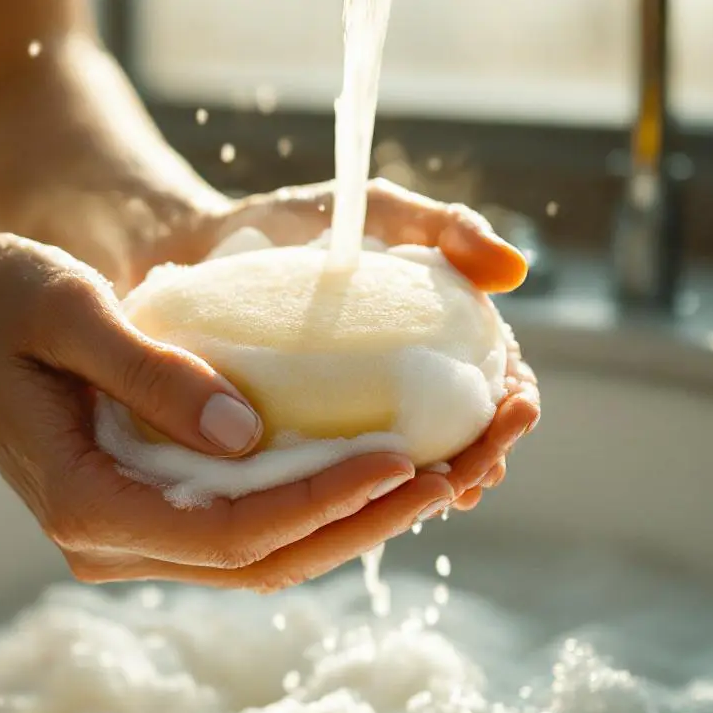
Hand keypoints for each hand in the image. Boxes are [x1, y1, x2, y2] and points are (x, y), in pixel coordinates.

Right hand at [0, 234, 455, 591]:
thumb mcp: (68, 311)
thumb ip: (152, 374)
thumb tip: (249, 433)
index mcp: (89, 503)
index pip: (233, 531)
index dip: (325, 501)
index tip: (406, 459)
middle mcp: (115, 540)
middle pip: (267, 558)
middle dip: (370, 518)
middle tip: (464, 467)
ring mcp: (134, 533)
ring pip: (268, 553)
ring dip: (359, 516)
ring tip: (448, 468)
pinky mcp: (152, 509)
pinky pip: (249, 524)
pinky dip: (318, 502)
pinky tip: (377, 464)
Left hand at [135, 178, 540, 513]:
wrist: (195, 247)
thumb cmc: (288, 224)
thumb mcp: (373, 210)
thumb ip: (444, 226)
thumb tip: (516, 271)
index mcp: (429, 331)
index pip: (491, 374)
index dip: (511, 398)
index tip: (516, 410)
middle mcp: (396, 377)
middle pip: (459, 428)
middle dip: (482, 454)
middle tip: (482, 469)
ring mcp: (350, 411)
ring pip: (408, 459)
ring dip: (436, 483)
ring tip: (445, 494)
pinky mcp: (301, 436)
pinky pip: (342, 473)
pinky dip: (368, 489)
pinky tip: (380, 502)